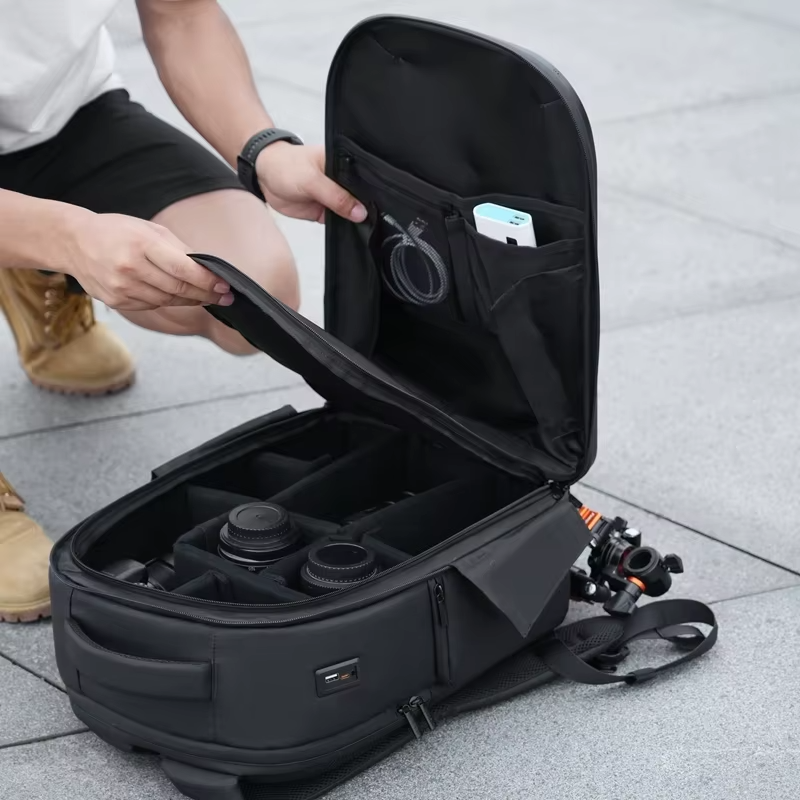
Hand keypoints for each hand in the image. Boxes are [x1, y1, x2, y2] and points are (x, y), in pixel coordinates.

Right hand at [63, 212, 233, 310]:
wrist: (74, 242)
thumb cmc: (118, 232)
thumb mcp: (149, 229)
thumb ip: (179, 249)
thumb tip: (208, 270)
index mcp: (141, 244)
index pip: (182, 269)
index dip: (207, 281)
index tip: (224, 286)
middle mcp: (130, 268)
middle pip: (178, 289)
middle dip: (206, 294)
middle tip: (224, 297)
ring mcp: (122, 287)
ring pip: (167, 301)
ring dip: (190, 300)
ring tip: (206, 297)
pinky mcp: (117, 301)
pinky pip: (152, 305)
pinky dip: (167, 301)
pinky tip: (176, 295)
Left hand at [256, 142, 366, 223]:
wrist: (263, 176)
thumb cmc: (286, 166)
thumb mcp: (312, 180)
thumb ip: (336, 196)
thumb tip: (360, 212)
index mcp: (344, 165)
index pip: (365, 180)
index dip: (374, 194)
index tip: (382, 208)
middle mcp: (341, 181)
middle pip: (360, 198)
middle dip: (366, 210)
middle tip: (377, 223)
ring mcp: (333, 197)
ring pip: (350, 213)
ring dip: (354, 221)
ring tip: (367, 229)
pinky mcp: (324, 211)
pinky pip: (338, 222)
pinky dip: (343, 228)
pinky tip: (352, 232)